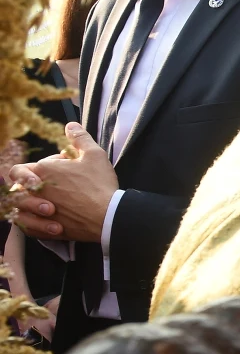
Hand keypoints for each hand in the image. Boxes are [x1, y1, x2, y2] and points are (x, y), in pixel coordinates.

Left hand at [9, 124, 118, 241]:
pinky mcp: (44, 228)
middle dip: (30, 187)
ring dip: (29, 205)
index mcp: (43, 170)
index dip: (38, 168)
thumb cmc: (100, 184)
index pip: (22, 168)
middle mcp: (35, 190)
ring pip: (19, 208)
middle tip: (51, 189)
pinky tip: (44, 220)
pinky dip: (32, 223)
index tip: (57, 172)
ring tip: (48, 205)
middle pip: (16, 188)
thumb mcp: (95, 155)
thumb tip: (70, 125)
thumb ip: (80, 138)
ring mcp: (37, 211)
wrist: (107, 216)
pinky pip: (27, 226)